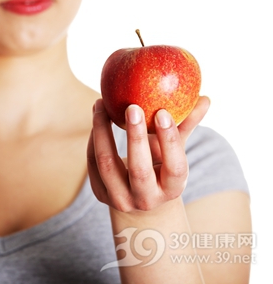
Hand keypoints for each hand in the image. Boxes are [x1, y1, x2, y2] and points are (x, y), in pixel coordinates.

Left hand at [87, 96, 209, 212]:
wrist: (137, 199)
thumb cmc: (161, 167)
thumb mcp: (175, 152)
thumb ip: (186, 127)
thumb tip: (205, 98)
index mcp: (171, 189)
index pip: (175, 167)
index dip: (170, 140)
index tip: (163, 111)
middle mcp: (146, 199)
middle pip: (139, 170)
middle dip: (135, 137)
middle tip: (132, 106)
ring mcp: (120, 199)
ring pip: (107, 164)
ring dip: (102, 131)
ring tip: (101, 103)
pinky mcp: (99, 193)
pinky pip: (93, 162)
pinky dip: (94, 137)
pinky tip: (97, 115)